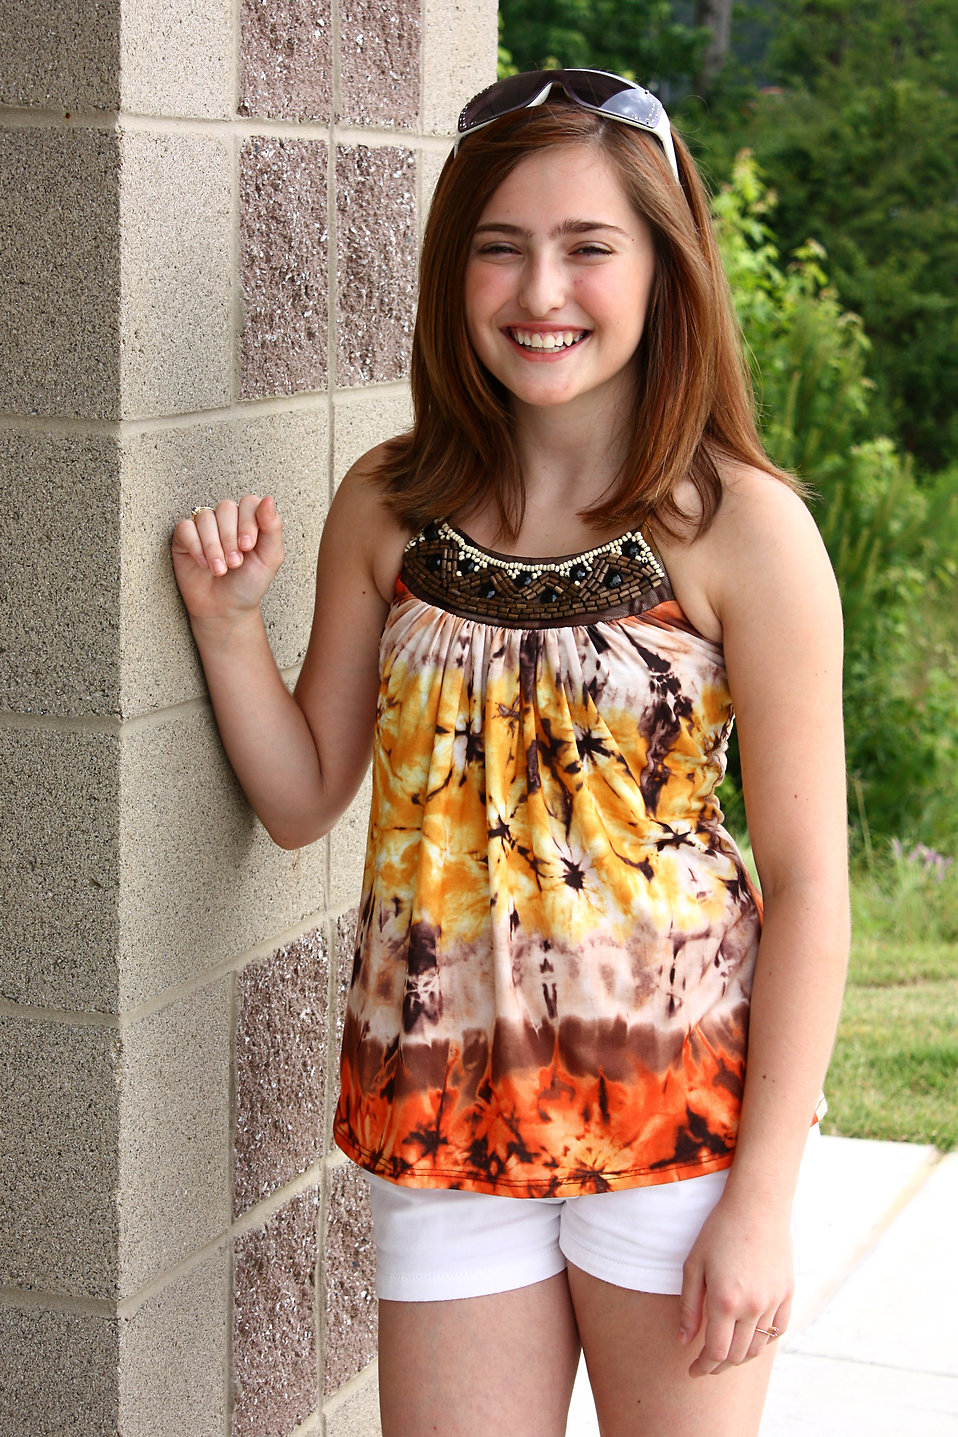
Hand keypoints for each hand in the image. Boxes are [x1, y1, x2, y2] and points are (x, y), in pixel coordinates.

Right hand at [171, 495, 283, 625]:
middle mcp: (226, 519)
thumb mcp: (270, 558)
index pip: (248, 503)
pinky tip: (204, 564)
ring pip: (205, 518)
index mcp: (250, 520)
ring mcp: (204, 527)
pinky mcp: (184, 538)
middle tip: (235, 563)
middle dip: (230, 538)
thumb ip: (273, 528)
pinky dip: (196, 547)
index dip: (247, 522)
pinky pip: (185, 529)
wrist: (226, 608)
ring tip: (220, 569)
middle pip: (226, 508)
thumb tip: (268, 499)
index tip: (248, 547)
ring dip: (214, 546)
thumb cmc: (249, 583)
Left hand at [677, 1187, 792, 1376]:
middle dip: (719, 1366)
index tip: (692, 1371)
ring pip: (758, 1347)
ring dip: (740, 1357)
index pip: (715, 1352)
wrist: (757, 1205)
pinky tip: (751, 1338)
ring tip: (726, 1354)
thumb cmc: (718, 1230)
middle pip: (737, 1355)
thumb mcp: (694, 1264)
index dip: (703, 1367)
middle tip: (706, 1365)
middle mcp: (752, 1308)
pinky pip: (778, 1330)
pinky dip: (764, 1341)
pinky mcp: (788, 1294)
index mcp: (725, 1302)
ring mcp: (773, 1302)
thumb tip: (684, 1341)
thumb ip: (689, 1307)